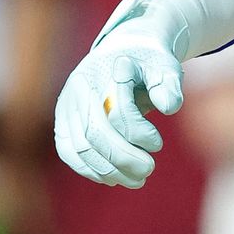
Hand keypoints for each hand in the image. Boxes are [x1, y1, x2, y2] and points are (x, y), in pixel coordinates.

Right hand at [53, 38, 182, 188]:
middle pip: (95, 132)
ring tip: (137, 181)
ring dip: (108, 170)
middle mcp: (82, 85)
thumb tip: (170, 107)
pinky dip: (89, 169)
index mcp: (108, 69)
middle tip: (148, 171)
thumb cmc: (148, 64)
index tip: (158, 144)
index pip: (117, 110)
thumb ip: (169, 85)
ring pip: (80, 146)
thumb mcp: (165, 67)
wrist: (124, 51)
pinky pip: (69, 151)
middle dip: (122, 158)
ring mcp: (68, 103)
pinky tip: (112, 179)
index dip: (138, 133)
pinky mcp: (62, 118)